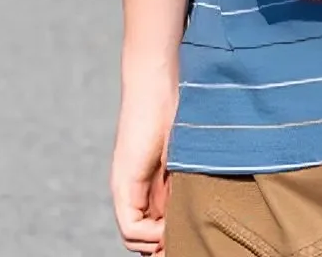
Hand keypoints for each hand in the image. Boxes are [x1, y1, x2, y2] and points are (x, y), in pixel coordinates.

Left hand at [111, 63, 178, 253]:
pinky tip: (167, 226)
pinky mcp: (125, 182)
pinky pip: (130, 226)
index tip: (191, 235)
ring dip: (157, 243)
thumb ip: (185, 179)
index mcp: (148, 183)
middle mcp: (132, 189)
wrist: (158, 81)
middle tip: (186, 244)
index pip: (152, 227)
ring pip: (134, 237)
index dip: (169, 238)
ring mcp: (125, 187)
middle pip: (142, 237)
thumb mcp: (186, 153)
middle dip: (164, 246)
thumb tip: (197, 209)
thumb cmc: (179, 107)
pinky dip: (150, 234)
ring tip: (177, 234)